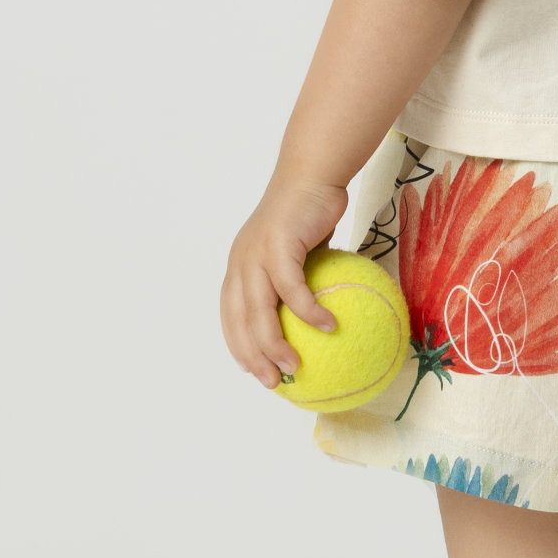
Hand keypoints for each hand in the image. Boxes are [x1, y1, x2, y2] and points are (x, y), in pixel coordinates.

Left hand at [221, 166, 347, 384]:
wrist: (312, 174)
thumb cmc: (310, 214)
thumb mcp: (299, 254)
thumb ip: (297, 282)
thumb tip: (315, 319)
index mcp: (240, 266)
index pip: (230, 315)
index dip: (238, 346)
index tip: (255, 371)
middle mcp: (241, 262)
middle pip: (239, 320)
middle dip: (252, 357)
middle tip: (272, 383)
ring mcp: (255, 254)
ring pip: (259, 311)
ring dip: (275, 344)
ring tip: (293, 367)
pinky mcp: (277, 246)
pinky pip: (292, 289)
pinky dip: (308, 311)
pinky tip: (328, 327)